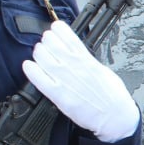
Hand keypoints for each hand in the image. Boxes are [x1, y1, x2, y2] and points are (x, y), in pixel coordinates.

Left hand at [22, 21, 139, 141]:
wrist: (115, 117)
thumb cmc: (112, 96)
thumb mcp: (103, 70)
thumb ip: (88, 61)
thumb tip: (77, 54)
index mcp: (87, 60)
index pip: (69, 38)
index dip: (59, 29)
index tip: (55, 28)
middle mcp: (75, 68)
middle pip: (53, 45)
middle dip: (47, 40)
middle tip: (46, 41)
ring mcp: (66, 81)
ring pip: (44, 58)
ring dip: (39, 52)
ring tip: (39, 51)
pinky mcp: (59, 96)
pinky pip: (40, 80)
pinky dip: (32, 70)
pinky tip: (29, 65)